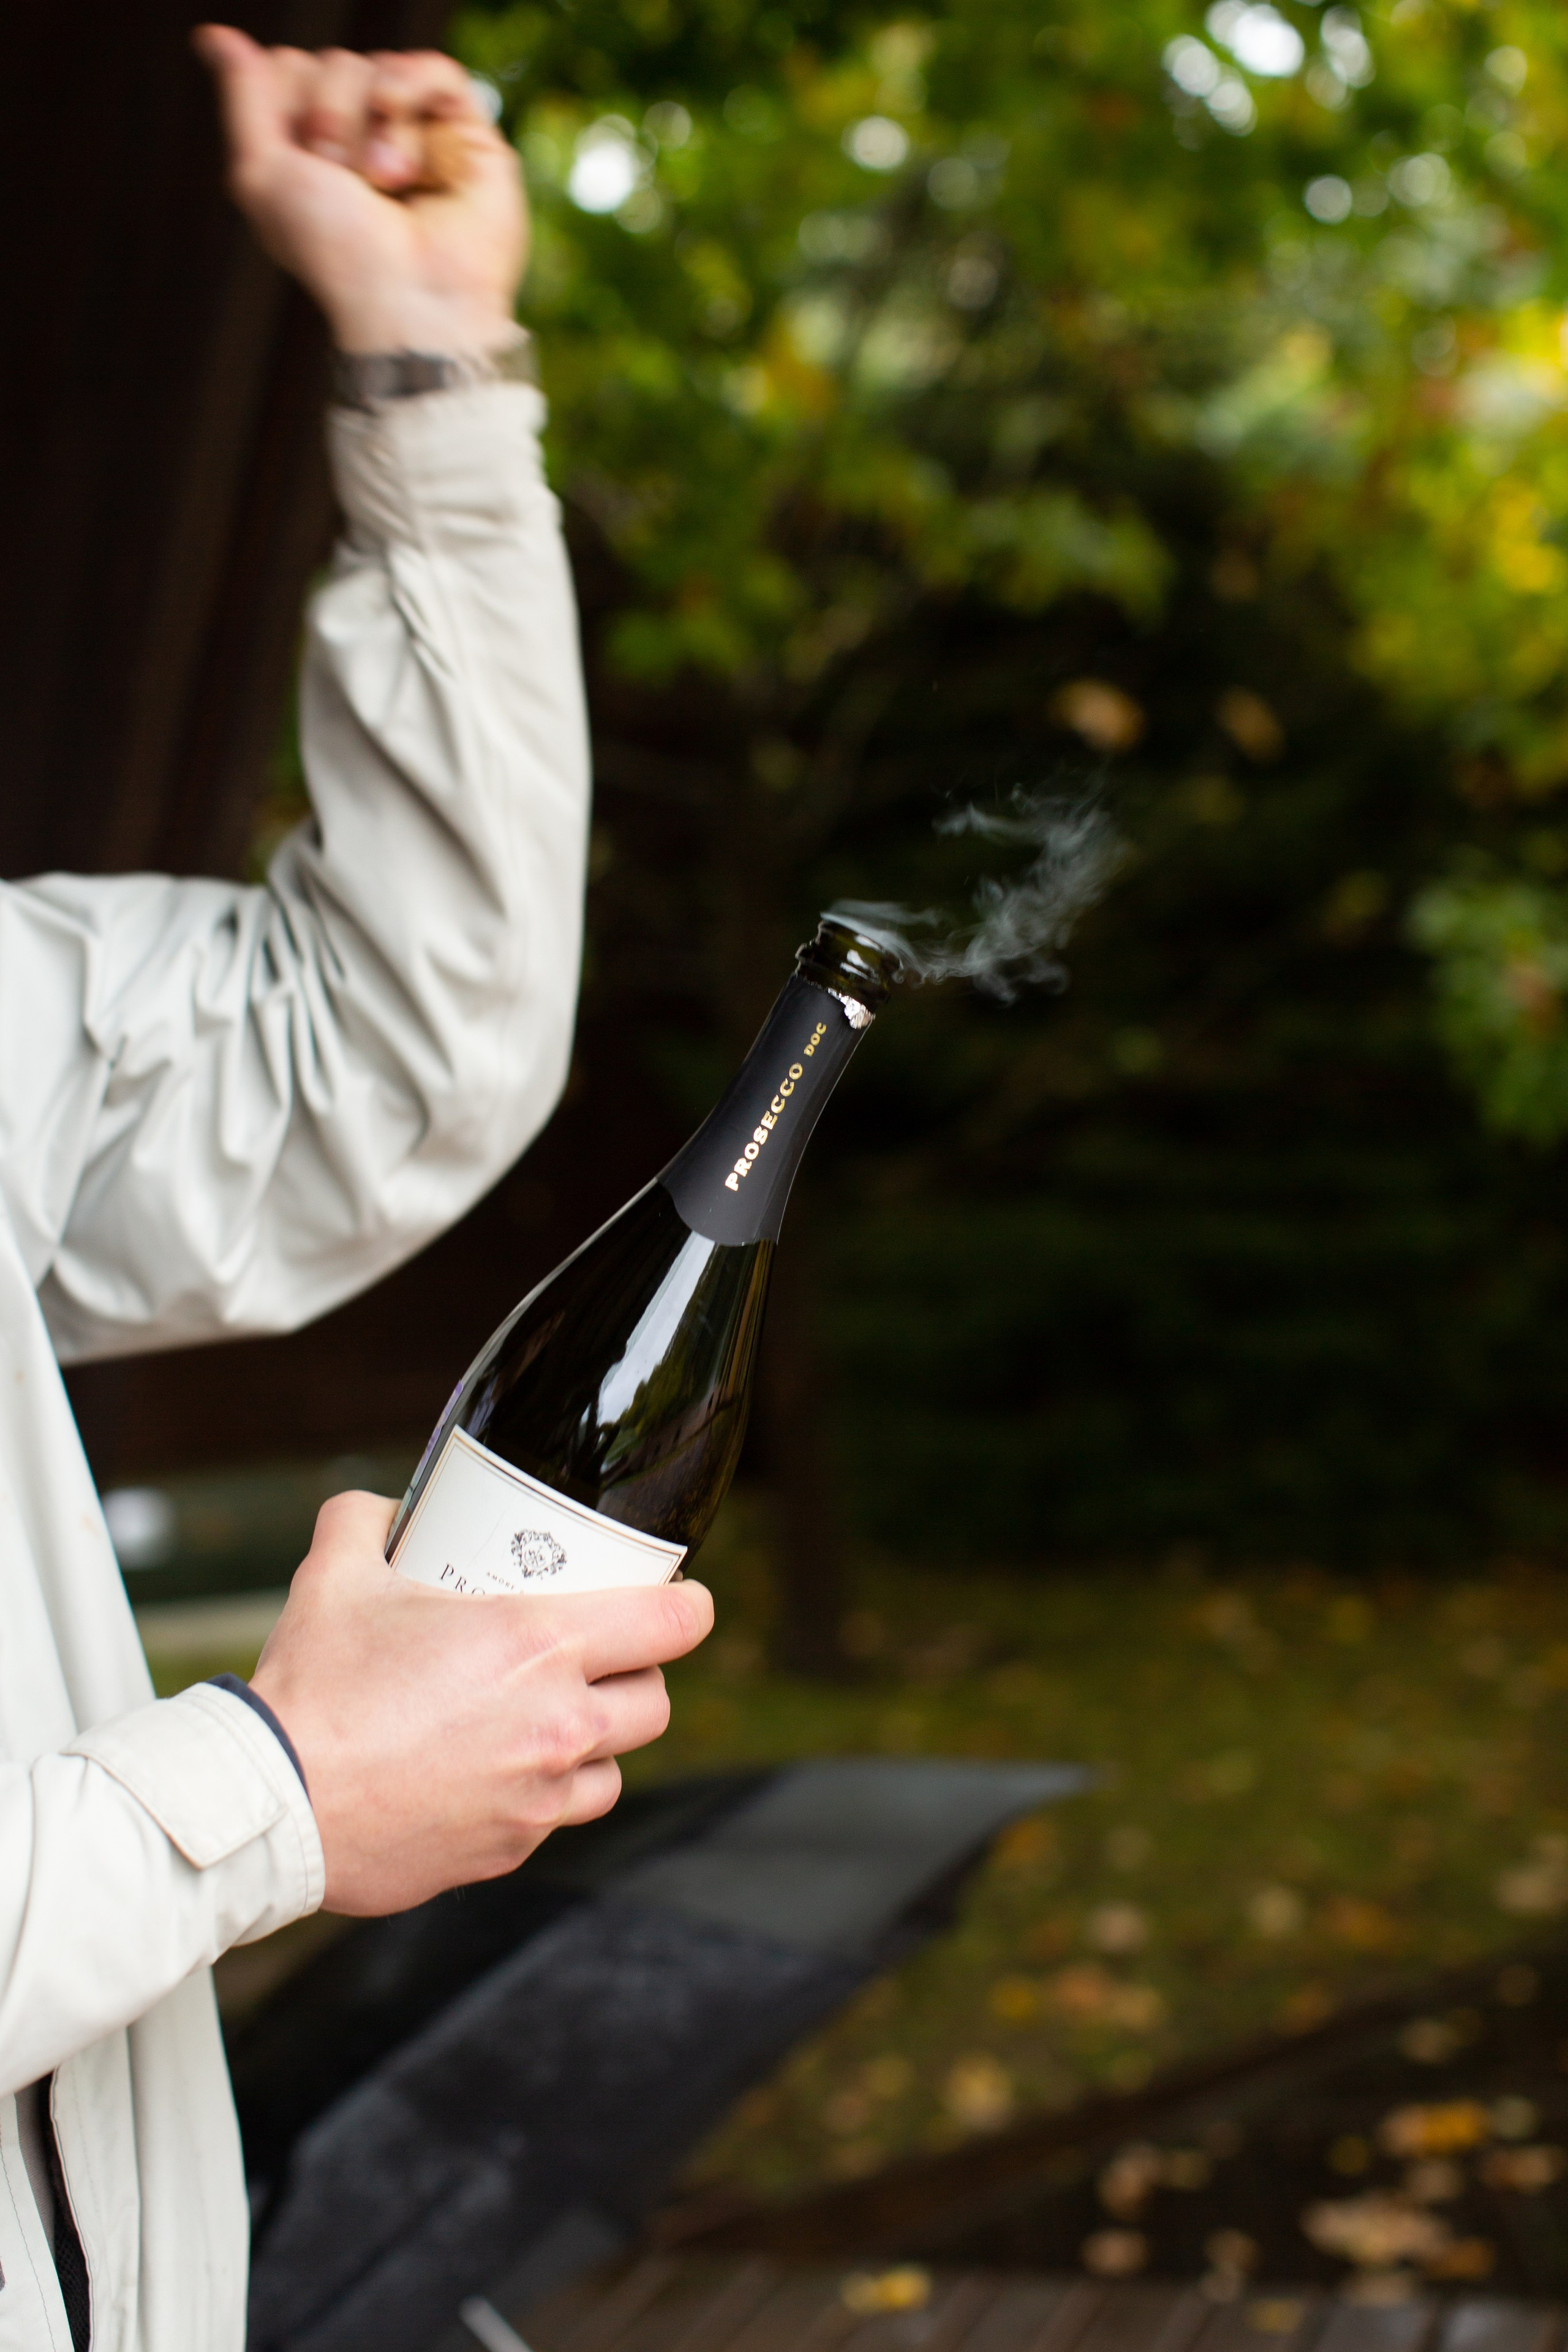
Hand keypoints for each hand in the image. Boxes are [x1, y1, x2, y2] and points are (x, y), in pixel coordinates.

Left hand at [193, 26, 526, 353]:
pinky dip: (414, 91)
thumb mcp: (263, 177)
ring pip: (379, 65)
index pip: (289, 67)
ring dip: (373, 126)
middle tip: (347, 182)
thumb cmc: (337, 255)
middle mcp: (364, 135)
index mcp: (312, 147)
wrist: (410, 299)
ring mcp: (417, 133)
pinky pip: (435, 68)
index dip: (289, 104)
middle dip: (330, 118)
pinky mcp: (467, 133)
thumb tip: (212, 36)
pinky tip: (413, 149)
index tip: (305, 165)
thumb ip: (243, 99)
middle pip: (331, 61)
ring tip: (389, 185)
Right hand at [250, 1492, 712, 1913]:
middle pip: (656, 1700)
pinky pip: (555, 1819)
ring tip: (551, 1720)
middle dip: (639, 1674)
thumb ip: (365, 1520)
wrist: (275, 1806)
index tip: (677, 1597)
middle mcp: (556, 1724)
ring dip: (596, 1743)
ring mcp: (536, 1797)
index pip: (673, 1622)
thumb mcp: (337, 1574)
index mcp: (539, 1644)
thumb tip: (386, 1508)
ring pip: (614, 1769)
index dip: (688, 1604)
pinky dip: (542, 1795)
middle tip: (600, 1657)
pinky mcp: (507, 1850)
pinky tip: (497, 1772)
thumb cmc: (313, 1690)